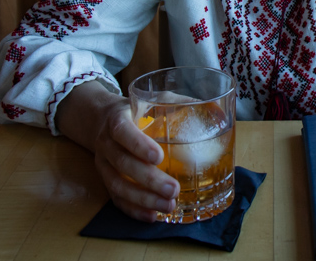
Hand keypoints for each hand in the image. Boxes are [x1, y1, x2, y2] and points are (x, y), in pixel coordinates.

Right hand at [55, 80, 179, 221]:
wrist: (101, 119)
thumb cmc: (136, 110)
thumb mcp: (151, 99)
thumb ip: (177, 103)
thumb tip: (215, 112)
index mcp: (117, 119)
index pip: (123, 132)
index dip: (138, 145)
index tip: (159, 157)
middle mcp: (106, 143)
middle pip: (122, 164)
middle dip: (148, 179)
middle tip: (173, 189)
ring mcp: (104, 164)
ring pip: (117, 186)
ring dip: (143, 199)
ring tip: (168, 206)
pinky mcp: (105, 180)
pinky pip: (116, 199)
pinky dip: (134, 210)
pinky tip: (152, 216)